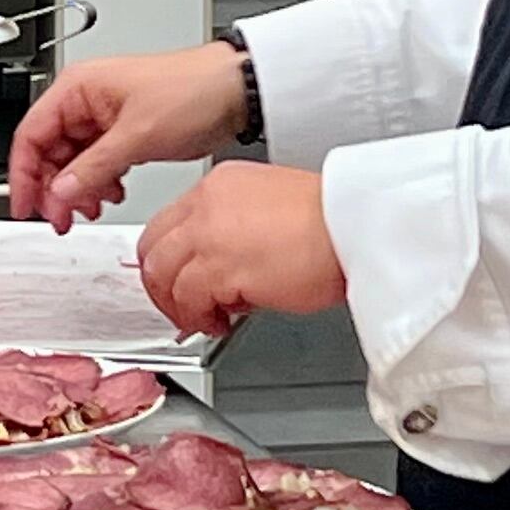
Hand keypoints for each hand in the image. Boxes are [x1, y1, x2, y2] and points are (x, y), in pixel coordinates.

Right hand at [7, 42, 250, 228]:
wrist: (236, 90)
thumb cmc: (193, 91)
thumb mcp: (136, 136)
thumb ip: (93, 169)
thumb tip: (59, 193)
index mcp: (77, 88)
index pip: (30, 135)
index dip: (23, 175)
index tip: (26, 207)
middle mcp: (85, 100)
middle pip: (49, 152)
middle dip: (55, 188)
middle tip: (62, 218)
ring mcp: (104, 116)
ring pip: (73, 161)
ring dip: (79, 189)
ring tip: (91, 209)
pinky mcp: (124, 131)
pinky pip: (97, 163)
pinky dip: (99, 184)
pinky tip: (112, 195)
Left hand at [135, 162, 345, 337]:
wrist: (356, 227)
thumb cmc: (331, 222)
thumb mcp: (272, 209)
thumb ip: (236, 231)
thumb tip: (223, 269)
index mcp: (219, 186)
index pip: (168, 223)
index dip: (169, 259)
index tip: (178, 279)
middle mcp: (206, 205)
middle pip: (153, 248)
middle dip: (161, 284)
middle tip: (180, 305)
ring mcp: (209, 235)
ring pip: (162, 275)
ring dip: (179, 306)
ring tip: (203, 319)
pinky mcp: (220, 268)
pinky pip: (188, 300)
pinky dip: (199, 318)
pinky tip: (220, 323)